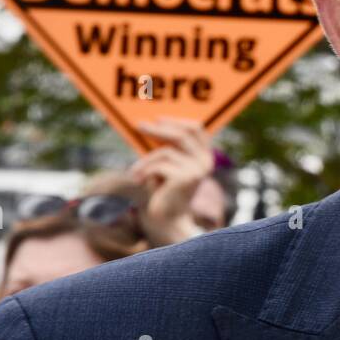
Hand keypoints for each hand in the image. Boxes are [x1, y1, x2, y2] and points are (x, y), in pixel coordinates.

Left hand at [130, 117, 214, 245]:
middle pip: (183, 134)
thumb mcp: (166, 165)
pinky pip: (159, 165)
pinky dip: (144, 171)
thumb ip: (165, 147)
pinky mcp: (186, 178)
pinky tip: (139, 181)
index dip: (177, 121)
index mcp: (205, 156)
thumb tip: (149, 124)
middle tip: (139, 126)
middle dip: (159, 129)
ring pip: (165, 152)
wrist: (168, 220)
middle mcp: (206, 162)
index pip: (197, 129)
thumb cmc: (164, 191)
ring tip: (134, 172)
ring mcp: (198, 169)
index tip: (158, 119)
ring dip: (145, 161)